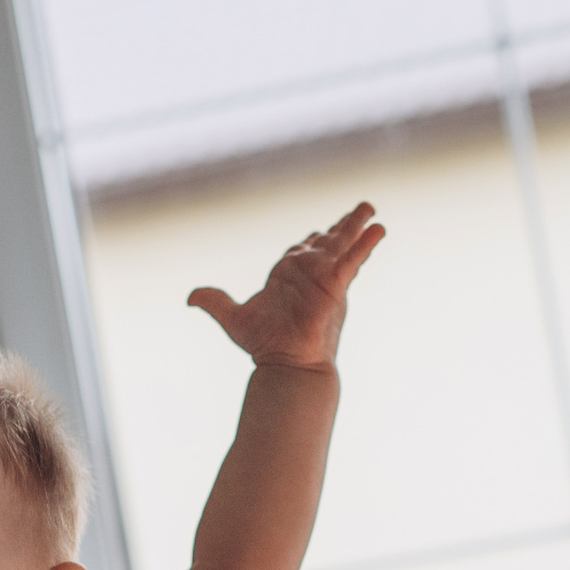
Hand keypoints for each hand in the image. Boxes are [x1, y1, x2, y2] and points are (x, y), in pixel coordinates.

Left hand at [188, 201, 385, 371]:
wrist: (286, 362)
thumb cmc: (264, 344)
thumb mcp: (234, 319)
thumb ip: (215, 302)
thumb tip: (190, 298)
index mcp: (288, 277)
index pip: (303, 250)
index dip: (311, 241)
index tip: (319, 233)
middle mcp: (309, 274)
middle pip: (328, 241)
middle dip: (342, 225)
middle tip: (360, 209)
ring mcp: (324, 278)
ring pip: (342, 244)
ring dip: (356, 225)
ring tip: (370, 207)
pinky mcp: (336, 285)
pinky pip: (352, 260)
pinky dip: (365, 244)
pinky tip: (379, 229)